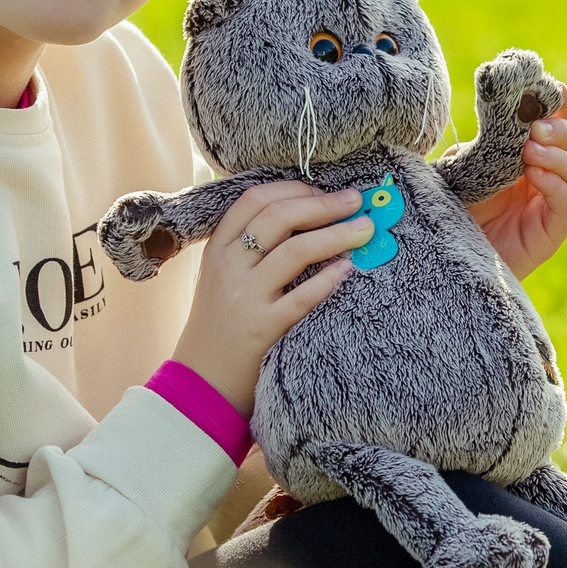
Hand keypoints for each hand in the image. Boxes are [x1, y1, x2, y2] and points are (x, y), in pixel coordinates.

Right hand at [169, 182, 369, 415]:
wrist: (202, 378)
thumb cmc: (220, 322)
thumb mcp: (221, 275)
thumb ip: (248, 245)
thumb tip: (303, 213)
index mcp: (218, 248)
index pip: (255, 200)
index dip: (294, 188)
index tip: (323, 190)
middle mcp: (230, 266)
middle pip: (279, 217)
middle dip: (323, 204)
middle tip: (355, 201)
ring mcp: (246, 296)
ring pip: (295, 251)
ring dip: (337, 235)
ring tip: (364, 229)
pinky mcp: (263, 328)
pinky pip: (302, 297)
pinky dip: (329, 279)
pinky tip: (348, 269)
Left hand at [469, 89, 566, 279]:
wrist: (448, 254)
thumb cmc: (455, 209)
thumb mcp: (460, 169)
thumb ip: (474, 146)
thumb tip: (486, 126)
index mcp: (531, 154)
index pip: (560, 122)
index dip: (562, 103)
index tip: (551, 89)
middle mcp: (548, 176)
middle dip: (561, 129)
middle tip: (535, 127)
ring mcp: (552, 205)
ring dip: (559, 156)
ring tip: (531, 151)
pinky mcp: (551, 232)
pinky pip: (566, 204)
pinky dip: (555, 185)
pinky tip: (534, 175)